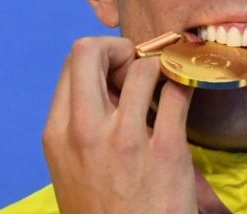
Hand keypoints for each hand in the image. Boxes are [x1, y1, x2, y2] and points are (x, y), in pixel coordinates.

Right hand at [42, 36, 197, 213]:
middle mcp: (84, 131)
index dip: (100, 57)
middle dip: (119, 47)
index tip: (119, 73)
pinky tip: (188, 90)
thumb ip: (83, 123)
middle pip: (90, 50)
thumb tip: (113, 79)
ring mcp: (125, 140)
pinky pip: (178, 92)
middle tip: (138, 67)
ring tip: (166, 85)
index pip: (72, 62)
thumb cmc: (104, 210)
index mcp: (57, 134)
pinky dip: (187, 83)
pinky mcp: (165, 151)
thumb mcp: (73, 167)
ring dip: (158, 67)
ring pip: (142, 66)